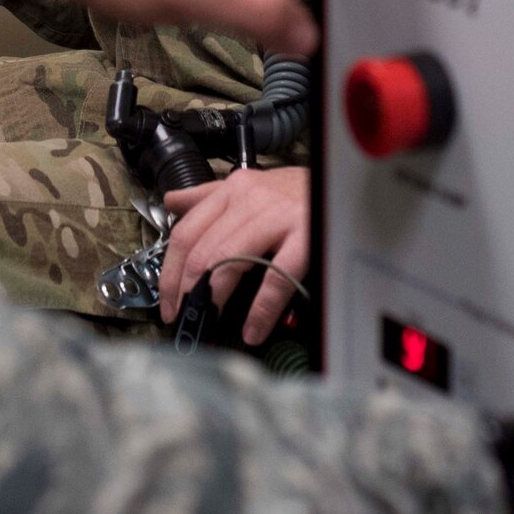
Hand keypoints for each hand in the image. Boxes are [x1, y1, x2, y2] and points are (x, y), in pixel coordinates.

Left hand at [159, 166, 308, 345]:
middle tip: (184, 320)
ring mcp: (279, 216)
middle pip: (203, 249)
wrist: (346, 183)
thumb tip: (171, 203)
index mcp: (234, 189)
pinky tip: (252, 330)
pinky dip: (260, 310)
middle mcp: (251, 199)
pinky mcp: (306, 235)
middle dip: (187, 291)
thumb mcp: (252, 186)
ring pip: (230, 260)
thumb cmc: (298, 191)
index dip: (170, 272)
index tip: (167, 302)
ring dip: (214, 299)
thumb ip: (210, 195)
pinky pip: (275, 278)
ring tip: (207, 324)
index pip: (186, 231)